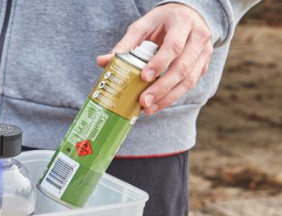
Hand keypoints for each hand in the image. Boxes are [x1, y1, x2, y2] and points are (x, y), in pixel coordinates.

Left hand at [96, 4, 212, 114]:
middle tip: (143, 101)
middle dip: (162, 87)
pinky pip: (190, 84)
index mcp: (183, 23)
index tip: (144, 77)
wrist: (187, 16)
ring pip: (189, 79)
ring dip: (168, 97)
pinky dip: (173, 96)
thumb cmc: (162, 22)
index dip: (159, 63)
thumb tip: (102, 61)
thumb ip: (125, 44)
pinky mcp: (203, 65)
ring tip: (149, 108)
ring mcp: (205, 52)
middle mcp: (199, 37)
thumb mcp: (143, 26)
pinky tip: (158, 104)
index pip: (174, 46)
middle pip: (182, 67)